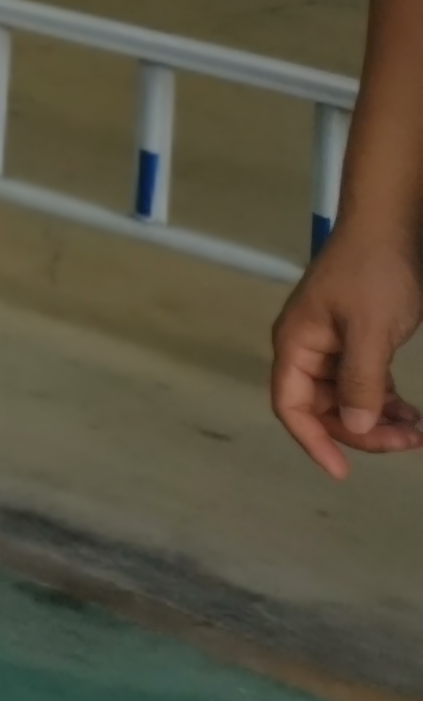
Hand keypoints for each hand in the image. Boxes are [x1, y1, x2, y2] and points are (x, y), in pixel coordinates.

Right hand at [271, 230, 422, 476]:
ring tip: (416, 431)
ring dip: (377, 421)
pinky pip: (364, 385)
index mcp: (296, 344)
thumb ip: (361, 379)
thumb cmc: (373, 273)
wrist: (391, 228)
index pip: (291, 404)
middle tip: (406, 442)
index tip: (343, 472)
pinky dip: (386, 404)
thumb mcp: (369, 329)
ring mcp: (331, 346)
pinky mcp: (356, 342)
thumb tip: (357, 428)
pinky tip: (411, 414)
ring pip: (347, 400)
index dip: (314, 440)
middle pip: (322, 408)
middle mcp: (307, 349)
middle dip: (360, 432)